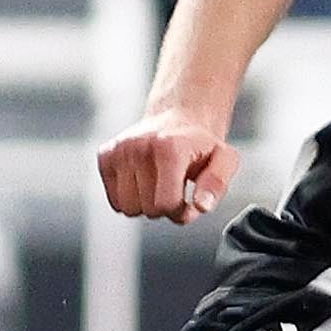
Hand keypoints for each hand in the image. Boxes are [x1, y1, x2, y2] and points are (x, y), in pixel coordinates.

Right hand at [97, 108, 235, 224]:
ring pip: (127, 208)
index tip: (189, 202)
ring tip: (160, 188)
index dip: (181, 212)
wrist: (178, 117)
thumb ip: (217, 184)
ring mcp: (119, 150)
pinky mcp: (105, 155)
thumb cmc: (201, 143)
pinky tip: (144, 184)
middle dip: (165, 209)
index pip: (166, 204)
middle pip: (147, 209)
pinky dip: (130, 199)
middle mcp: (139, 146)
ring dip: (146, 206)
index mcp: (169, 148)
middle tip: (175, 192)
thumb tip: (202, 205)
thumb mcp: (224, 160)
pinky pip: (114, 201)